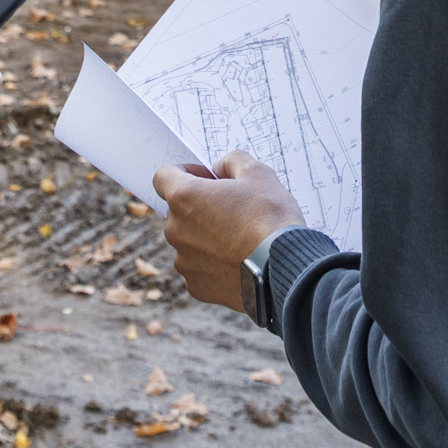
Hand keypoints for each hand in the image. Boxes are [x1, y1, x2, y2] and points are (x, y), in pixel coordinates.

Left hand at [154, 150, 305, 311]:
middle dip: (202, 206)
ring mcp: (184, 261)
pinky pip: (200, 267)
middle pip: (180, 211)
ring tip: (240, 238)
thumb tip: (220, 169)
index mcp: (184, 197)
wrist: (284, 266)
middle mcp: (175, 230)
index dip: (185, 172)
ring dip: (207, 236)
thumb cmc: (270, 216)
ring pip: (190, 240)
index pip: (163, 176)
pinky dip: (214, 263)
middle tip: (234, 209)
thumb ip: (232, 161)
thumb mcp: (257, 172)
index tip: (207, 177)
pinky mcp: (196, 286)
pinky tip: (239, 260)